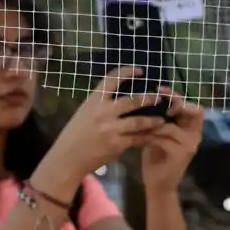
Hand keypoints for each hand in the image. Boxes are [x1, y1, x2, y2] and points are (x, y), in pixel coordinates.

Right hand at [46, 67, 167, 186]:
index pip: (112, 79)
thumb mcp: (84, 112)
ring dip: (153, 121)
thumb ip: (101, 104)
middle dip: (149, 99)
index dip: (127, 72)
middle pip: (132, 101)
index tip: (140, 71)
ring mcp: (111, 129)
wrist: (67, 158)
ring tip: (162, 120)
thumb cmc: (75, 134)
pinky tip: (153, 136)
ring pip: (139, 122)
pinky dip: (146, 137)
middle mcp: (103, 112)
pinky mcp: (116, 145)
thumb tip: (121, 98)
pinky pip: (137, 139)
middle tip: (159, 98)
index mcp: (93, 101)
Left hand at [140, 87, 203, 195]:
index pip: (195, 107)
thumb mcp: (160, 134)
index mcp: (192, 129)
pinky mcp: (180, 155)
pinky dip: (150, 136)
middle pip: (193, 111)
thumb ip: (162, 119)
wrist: (157, 185)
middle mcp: (195, 136)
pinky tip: (140, 138)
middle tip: (156, 100)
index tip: (160, 90)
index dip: (179, 97)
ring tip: (139, 125)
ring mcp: (190, 146)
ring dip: (153, 125)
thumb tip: (149, 95)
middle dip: (173, 104)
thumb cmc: (157, 156)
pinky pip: (163, 139)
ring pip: (171, 126)